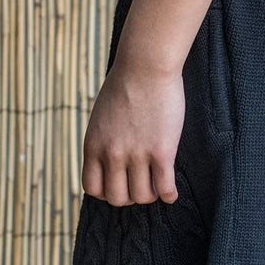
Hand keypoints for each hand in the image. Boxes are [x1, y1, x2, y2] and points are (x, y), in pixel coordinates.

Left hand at [81, 53, 184, 204]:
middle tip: (140, 185)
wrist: (146, 66)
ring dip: (150, 195)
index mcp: (93, 145)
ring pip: (142, 196)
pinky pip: (164, 188)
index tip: (118, 185)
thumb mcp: (100, 116)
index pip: (93, 188)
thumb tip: (107, 160)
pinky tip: (171, 192)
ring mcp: (137, 154)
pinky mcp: (162, 151)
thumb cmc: (125, 84)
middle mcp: (112, 154)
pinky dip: (169, 195)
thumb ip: (102, 140)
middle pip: (117, 198)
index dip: (106, 192)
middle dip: (129, 196)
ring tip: (157, 185)